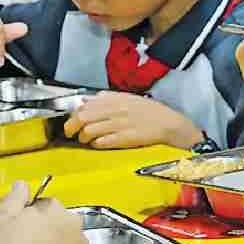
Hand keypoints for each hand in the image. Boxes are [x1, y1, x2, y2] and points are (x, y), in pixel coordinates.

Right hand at [0, 182, 84, 243]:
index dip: (29, 216)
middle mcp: (73, 226)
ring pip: (67, 241)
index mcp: (54, 210)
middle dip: (45, 229)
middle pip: (59, 221)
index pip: (44, 205)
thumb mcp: (1, 220)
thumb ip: (14, 199)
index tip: (18, 228)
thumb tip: (22, 185)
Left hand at [62, 92, 200, 149]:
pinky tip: (99, 144)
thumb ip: (107, 98)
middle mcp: (115, 110)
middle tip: (72, 133)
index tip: (72, 121)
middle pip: (82, 117)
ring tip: (87, 140)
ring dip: (84, 137)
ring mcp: (120, 124)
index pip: (84, 105)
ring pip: (89, 130)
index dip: (73, 114)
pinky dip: (97, 144)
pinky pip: (103, 142)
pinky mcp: (126, 138)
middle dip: (72, 127)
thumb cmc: (151, 113)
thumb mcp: (129, 99)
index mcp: (115, 99)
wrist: (171, 124)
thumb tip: (86, 100)